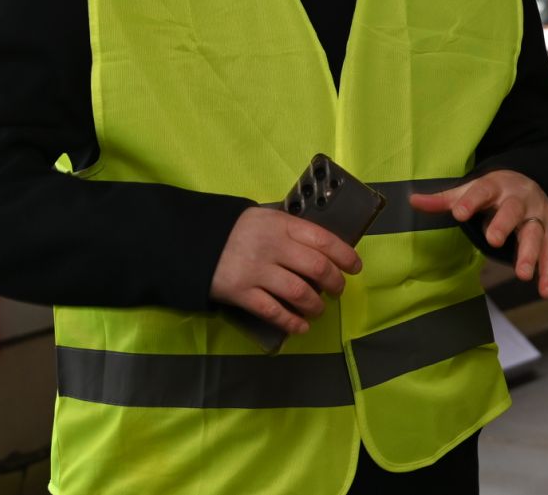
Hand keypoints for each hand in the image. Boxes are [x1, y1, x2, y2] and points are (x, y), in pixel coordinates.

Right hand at [209, 206, 362, 335]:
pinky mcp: (240, 293)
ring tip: (318, 310)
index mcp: (282, 225)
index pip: (324, 239)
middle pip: (316, 268)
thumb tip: (326, 250)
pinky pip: (273, 311)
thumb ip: (293, 231)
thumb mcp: (267, 219)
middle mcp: (273, 247)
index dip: (345, 255)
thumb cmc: (238, 230)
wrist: (192, 240)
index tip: (355, 267)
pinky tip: (300, 327)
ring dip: (315, 305)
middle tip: (337, 290)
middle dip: (334, 283)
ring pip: (299, 292)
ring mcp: (256, 271)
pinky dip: (291, 322)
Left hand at [410, 170, 547, 298]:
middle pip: (513, 210)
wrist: (530, 182)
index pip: (482, 191)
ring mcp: (538, 214)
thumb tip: (411, 200)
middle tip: (494, 240)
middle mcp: (519, 199)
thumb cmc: (494, 192)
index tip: (458, 213)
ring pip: (535, 232)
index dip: (470, 202)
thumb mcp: (470, 190)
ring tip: (521, 274)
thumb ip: (444, 200)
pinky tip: (544, 290)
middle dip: (504, 224)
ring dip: (530, 253)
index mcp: (496, 186)